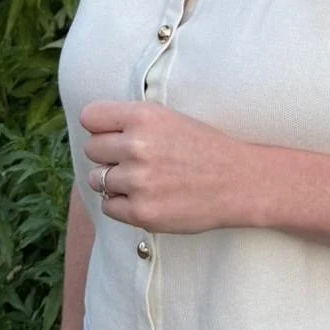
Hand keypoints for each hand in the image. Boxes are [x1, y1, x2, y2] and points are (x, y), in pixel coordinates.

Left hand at [80, 101, 255, 233]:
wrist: (239, 182)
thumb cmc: (203, 147)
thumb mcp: (169, 118)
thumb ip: (131, 122)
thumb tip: (92, 133)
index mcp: (144, 116)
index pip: (90, 117)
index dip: (101, 127)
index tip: (114, 135)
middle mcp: (137, 146)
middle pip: (91, 149)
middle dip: (107, 155)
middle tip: (134, 160)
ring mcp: (138, 181)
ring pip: (96, 179)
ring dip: (114, 181)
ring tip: (143, 179)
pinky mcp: (142, 212)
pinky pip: (108, 206)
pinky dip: (122, 204)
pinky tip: (147, 197)